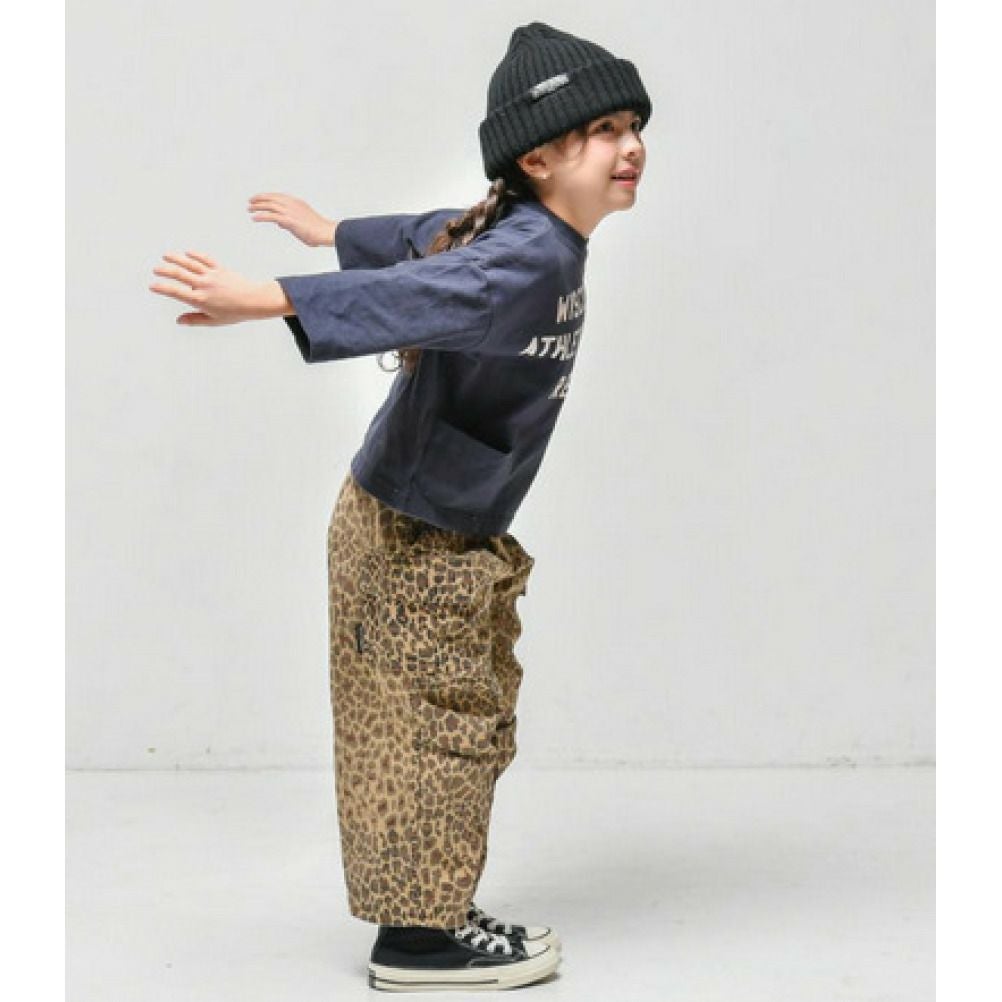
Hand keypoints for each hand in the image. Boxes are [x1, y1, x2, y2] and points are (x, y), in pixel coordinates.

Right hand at [149, 251, 280, 325]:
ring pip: (191, 264)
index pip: (177, 292)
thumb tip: (179, 321)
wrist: (254, 301)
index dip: (163, 288)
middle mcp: (204, 285)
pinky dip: (196, 255)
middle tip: (155, 269)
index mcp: (200, 300)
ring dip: (177, 258)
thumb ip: (195, 320)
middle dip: (166, 271)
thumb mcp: (214, 320)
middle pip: (181, 275)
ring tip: (165, 255)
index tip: (152, 286)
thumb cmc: (235, 313)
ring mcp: (212, 275)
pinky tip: (187, 252)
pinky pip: (206, 260)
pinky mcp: (220, 269)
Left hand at [247, 192, 335, 246]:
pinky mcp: (288, 220)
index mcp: (296, 202)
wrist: (326, 231)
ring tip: (249, 209)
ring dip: (257, 206)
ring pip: (269, 205)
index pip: (277, 196)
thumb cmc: (317, 230)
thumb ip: (289, 221)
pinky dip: (261, 216)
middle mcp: (292, 204)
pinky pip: (271, 216)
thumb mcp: (301, 222)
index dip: (266, 196)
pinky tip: (254, 217)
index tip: (259, 198)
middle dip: (259, 199)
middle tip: (250, 201)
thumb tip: (280, 224)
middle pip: (271, 198)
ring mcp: (290, 211)